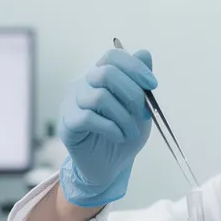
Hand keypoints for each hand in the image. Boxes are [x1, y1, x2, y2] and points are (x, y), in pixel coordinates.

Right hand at [58, 47, 156, 206]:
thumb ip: (140, 84)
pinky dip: (110, 128)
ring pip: (99, 97)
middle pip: (106, 73)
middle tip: (144, 114)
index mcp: (100, 76)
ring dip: (123, 117)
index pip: (112, 56)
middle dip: (132, 94)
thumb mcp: (139, 109)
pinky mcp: (67, 124)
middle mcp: (83, 84)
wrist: (109, 167)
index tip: (152, 85)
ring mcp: (72, 103)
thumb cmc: (123, 135)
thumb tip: (145, 53)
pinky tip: (118, 137)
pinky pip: (88, 118)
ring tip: (131, 132)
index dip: (134, 67)